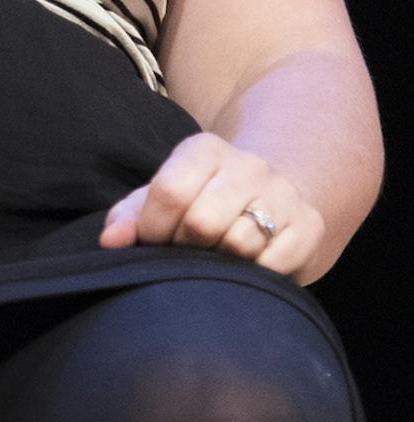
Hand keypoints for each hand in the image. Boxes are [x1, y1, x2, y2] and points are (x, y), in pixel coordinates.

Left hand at [99, 131, 323, 278]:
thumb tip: (111, 241)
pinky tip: (246, 264)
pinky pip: (273, 263)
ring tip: (215, 254)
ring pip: (239, 244)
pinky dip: (253, 272)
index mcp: (204, 149)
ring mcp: (283, 194)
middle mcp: (249, 165)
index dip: (152, 227)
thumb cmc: (201, 199)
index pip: (169, 191)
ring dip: (219, 261)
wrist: (270, 196)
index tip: (152, 240)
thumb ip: (130, 214)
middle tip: (185, 250)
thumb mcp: (162, 197)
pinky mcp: (310, 226)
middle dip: (184, 246)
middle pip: (202, 222)